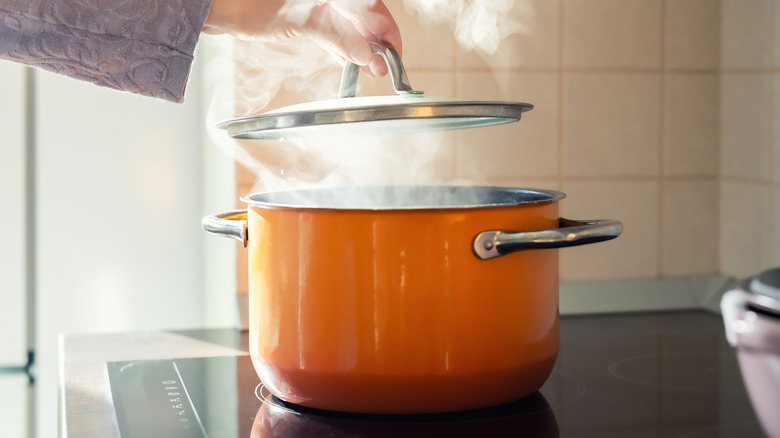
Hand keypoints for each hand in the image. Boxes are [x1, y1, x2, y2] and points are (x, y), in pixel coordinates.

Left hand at [203, 0, 401, 76]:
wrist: (217, 5)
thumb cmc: (251, 2)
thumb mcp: (302, 18)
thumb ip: (337, 35)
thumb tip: (365, 54)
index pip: (371, 5)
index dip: (386, 30)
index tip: (393, 53)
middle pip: (363, 15)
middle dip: (375, 42)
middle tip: (384, 68)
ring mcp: (315, 4)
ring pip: (349, 25)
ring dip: (361, 47)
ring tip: (371, 69)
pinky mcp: (303, 15)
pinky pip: (332, 30)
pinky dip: (342, 46)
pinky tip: (351, 60)